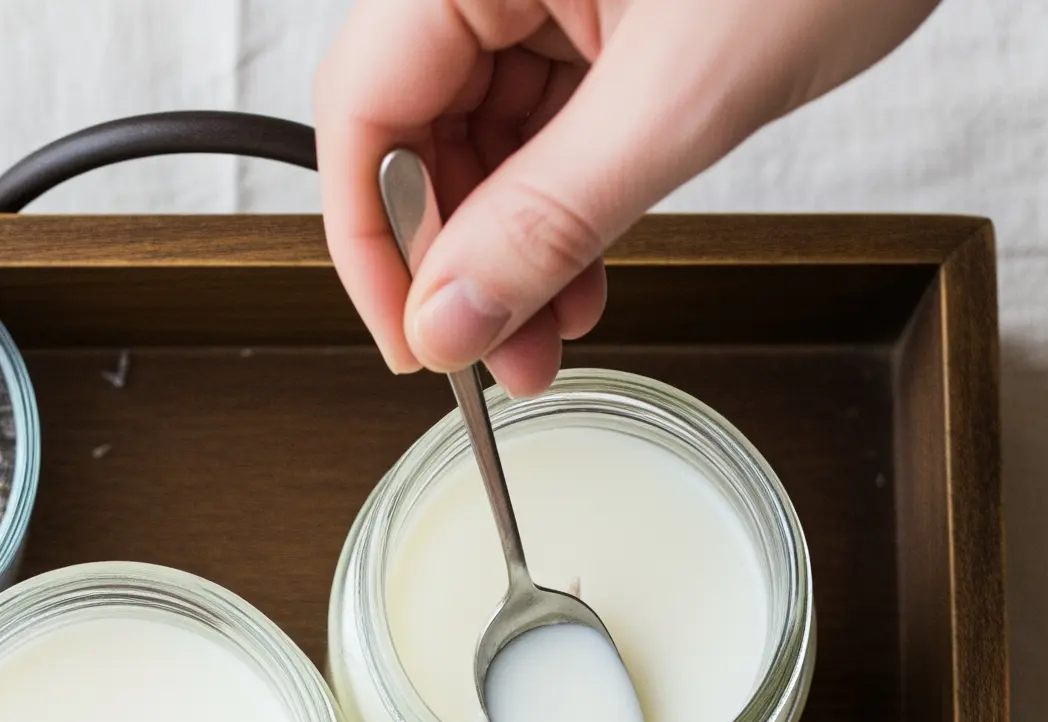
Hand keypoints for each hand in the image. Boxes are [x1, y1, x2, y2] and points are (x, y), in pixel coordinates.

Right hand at [315, 0, 940, 390]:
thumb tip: (452, 321)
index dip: (377, 244)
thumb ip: (553, 217)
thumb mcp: (683, 95)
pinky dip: (563, 208)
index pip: (364, 110)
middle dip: (457, 261)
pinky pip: (549, 125)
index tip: (419, 346)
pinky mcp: (605, 10)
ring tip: (553, 339)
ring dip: (512, 252)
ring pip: (484, 141)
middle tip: (499, 360)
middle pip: (417, 130)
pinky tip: (585, 278)